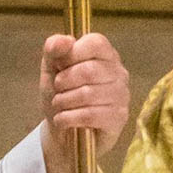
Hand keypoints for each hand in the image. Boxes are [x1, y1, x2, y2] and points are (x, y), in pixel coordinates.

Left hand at [39, 32, 129, 172]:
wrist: (62, 131)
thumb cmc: (60, 95)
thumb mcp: (51, 69)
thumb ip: (54, 50)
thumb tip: (64, 41)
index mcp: (104, 55)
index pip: (95, 43)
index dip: (72, 54)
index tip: (60, 66)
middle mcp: (119, 72)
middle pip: (89, 70)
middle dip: (63, 82)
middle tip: (57, 91)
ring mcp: (122, 95)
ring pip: (88, 94)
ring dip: (63, 102)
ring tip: (60, 106)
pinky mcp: (119, 117)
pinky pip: (90, 115)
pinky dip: (68, 118)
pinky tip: (64, 120)